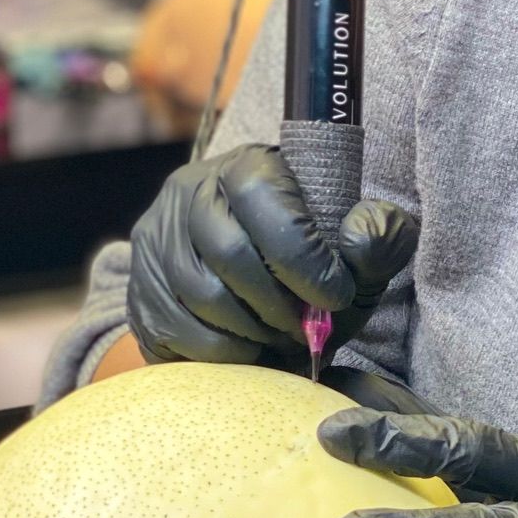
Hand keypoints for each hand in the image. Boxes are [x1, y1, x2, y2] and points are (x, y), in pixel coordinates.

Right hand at [126, 142, 416, 367]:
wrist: (259, 284)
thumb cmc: (314, 265)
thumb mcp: (356, 251)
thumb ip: (378, 239)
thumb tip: (363, 233)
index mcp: (247, 164)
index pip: (263, 196)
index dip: (304, 256)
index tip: (335, 295)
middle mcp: (189, 191)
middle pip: (230, 254)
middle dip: (279, 305)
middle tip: (305, 329)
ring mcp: (156, 239)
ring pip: (201, 295)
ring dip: (253, 332)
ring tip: (282, 340)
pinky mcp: (139, 289)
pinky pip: (176, 330)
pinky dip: (224, 353)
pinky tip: (252, 351)